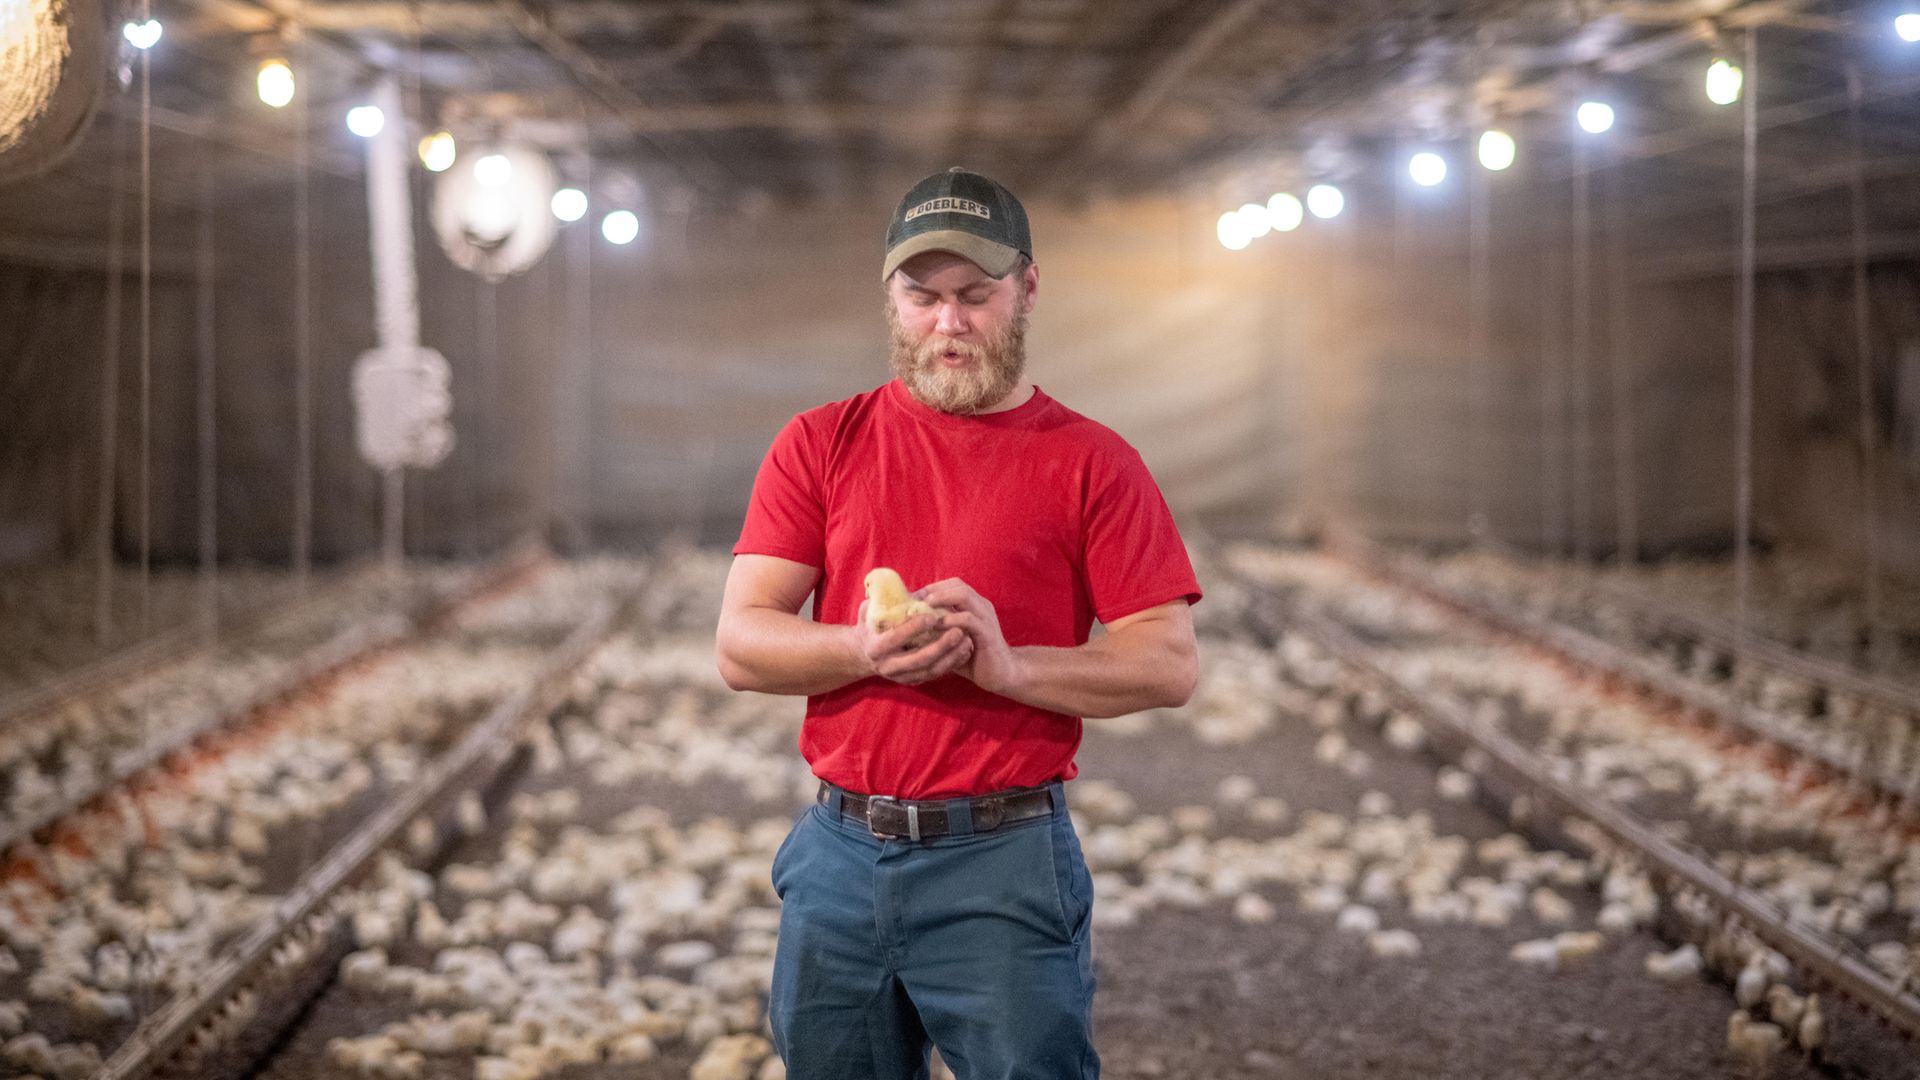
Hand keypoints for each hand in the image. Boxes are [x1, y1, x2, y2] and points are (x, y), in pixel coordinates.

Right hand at [852, 599, 972, 685]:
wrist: (862, 653)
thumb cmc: (869, 625)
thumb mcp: (867, 612)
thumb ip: (877, 601)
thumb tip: (889, 584)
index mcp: (875, 648)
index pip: (895, 638)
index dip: (913, 628)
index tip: (932, 616)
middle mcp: (888, 666)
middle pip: (917, 660)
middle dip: (940, 646)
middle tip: (958, 631)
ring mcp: (901, 676)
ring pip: (930, 670)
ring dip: (950, 657)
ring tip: (967, 641)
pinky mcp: (913, 680)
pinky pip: (935, 675)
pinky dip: (951, 664)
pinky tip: (965, 651)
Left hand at [913, 578, 1023, 696]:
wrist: (1001, 674)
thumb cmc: (973, 658)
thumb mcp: (953, 640)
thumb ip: (938, 630)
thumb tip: (910, 627)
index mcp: (974, 605)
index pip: (953, 585)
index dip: (932, 588)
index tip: (912, 597)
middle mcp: (981, 606)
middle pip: (958, 585)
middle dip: (934, 590)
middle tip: (915, 600)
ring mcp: (986, 618)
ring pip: (964, 596)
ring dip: (942, 598)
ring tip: (924, 606)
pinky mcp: (987, 633)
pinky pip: (969, 619)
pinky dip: (952, 619)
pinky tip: (937, 625)